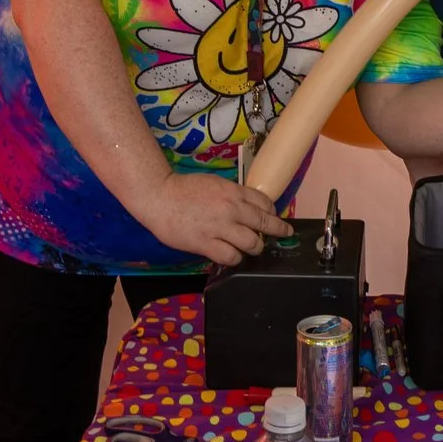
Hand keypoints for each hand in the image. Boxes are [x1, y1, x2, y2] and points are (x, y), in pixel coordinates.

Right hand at [129, 171, 289, 267]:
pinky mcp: (206, 243)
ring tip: (253, 248)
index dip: (272, 212)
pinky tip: (233, 256)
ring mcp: (220, 227)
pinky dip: (236, 258)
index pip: (264, 202)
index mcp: (233, 192)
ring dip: (256, 247)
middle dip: (278, 230)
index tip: (273, 217)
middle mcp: (231, 209)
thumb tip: (245, 207)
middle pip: (265, 223)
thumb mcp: (214, 183)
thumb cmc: (183, 188)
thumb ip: (231, 195)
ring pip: (252, 243)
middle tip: (283, 234)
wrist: (159, 196)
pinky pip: (231, 256)